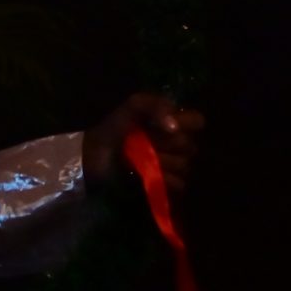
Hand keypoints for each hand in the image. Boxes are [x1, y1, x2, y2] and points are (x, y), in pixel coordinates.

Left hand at [85, 93, 203, 197]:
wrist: (92, 157)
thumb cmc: (111, 130)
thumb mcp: (131, 107)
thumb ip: (154, 105)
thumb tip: (174, 126)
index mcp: (171, 122)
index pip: (198, 121)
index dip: (187, 124)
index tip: (168, 127)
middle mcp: (176, 143)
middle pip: (191, 146)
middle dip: (168, 145)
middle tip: (146, 143)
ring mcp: (172, 165)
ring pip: (185, 165)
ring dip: (163, 163)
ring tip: (142, 160)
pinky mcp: (165, 184)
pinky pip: (179, 184)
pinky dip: (164, 179)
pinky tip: (148, 175)